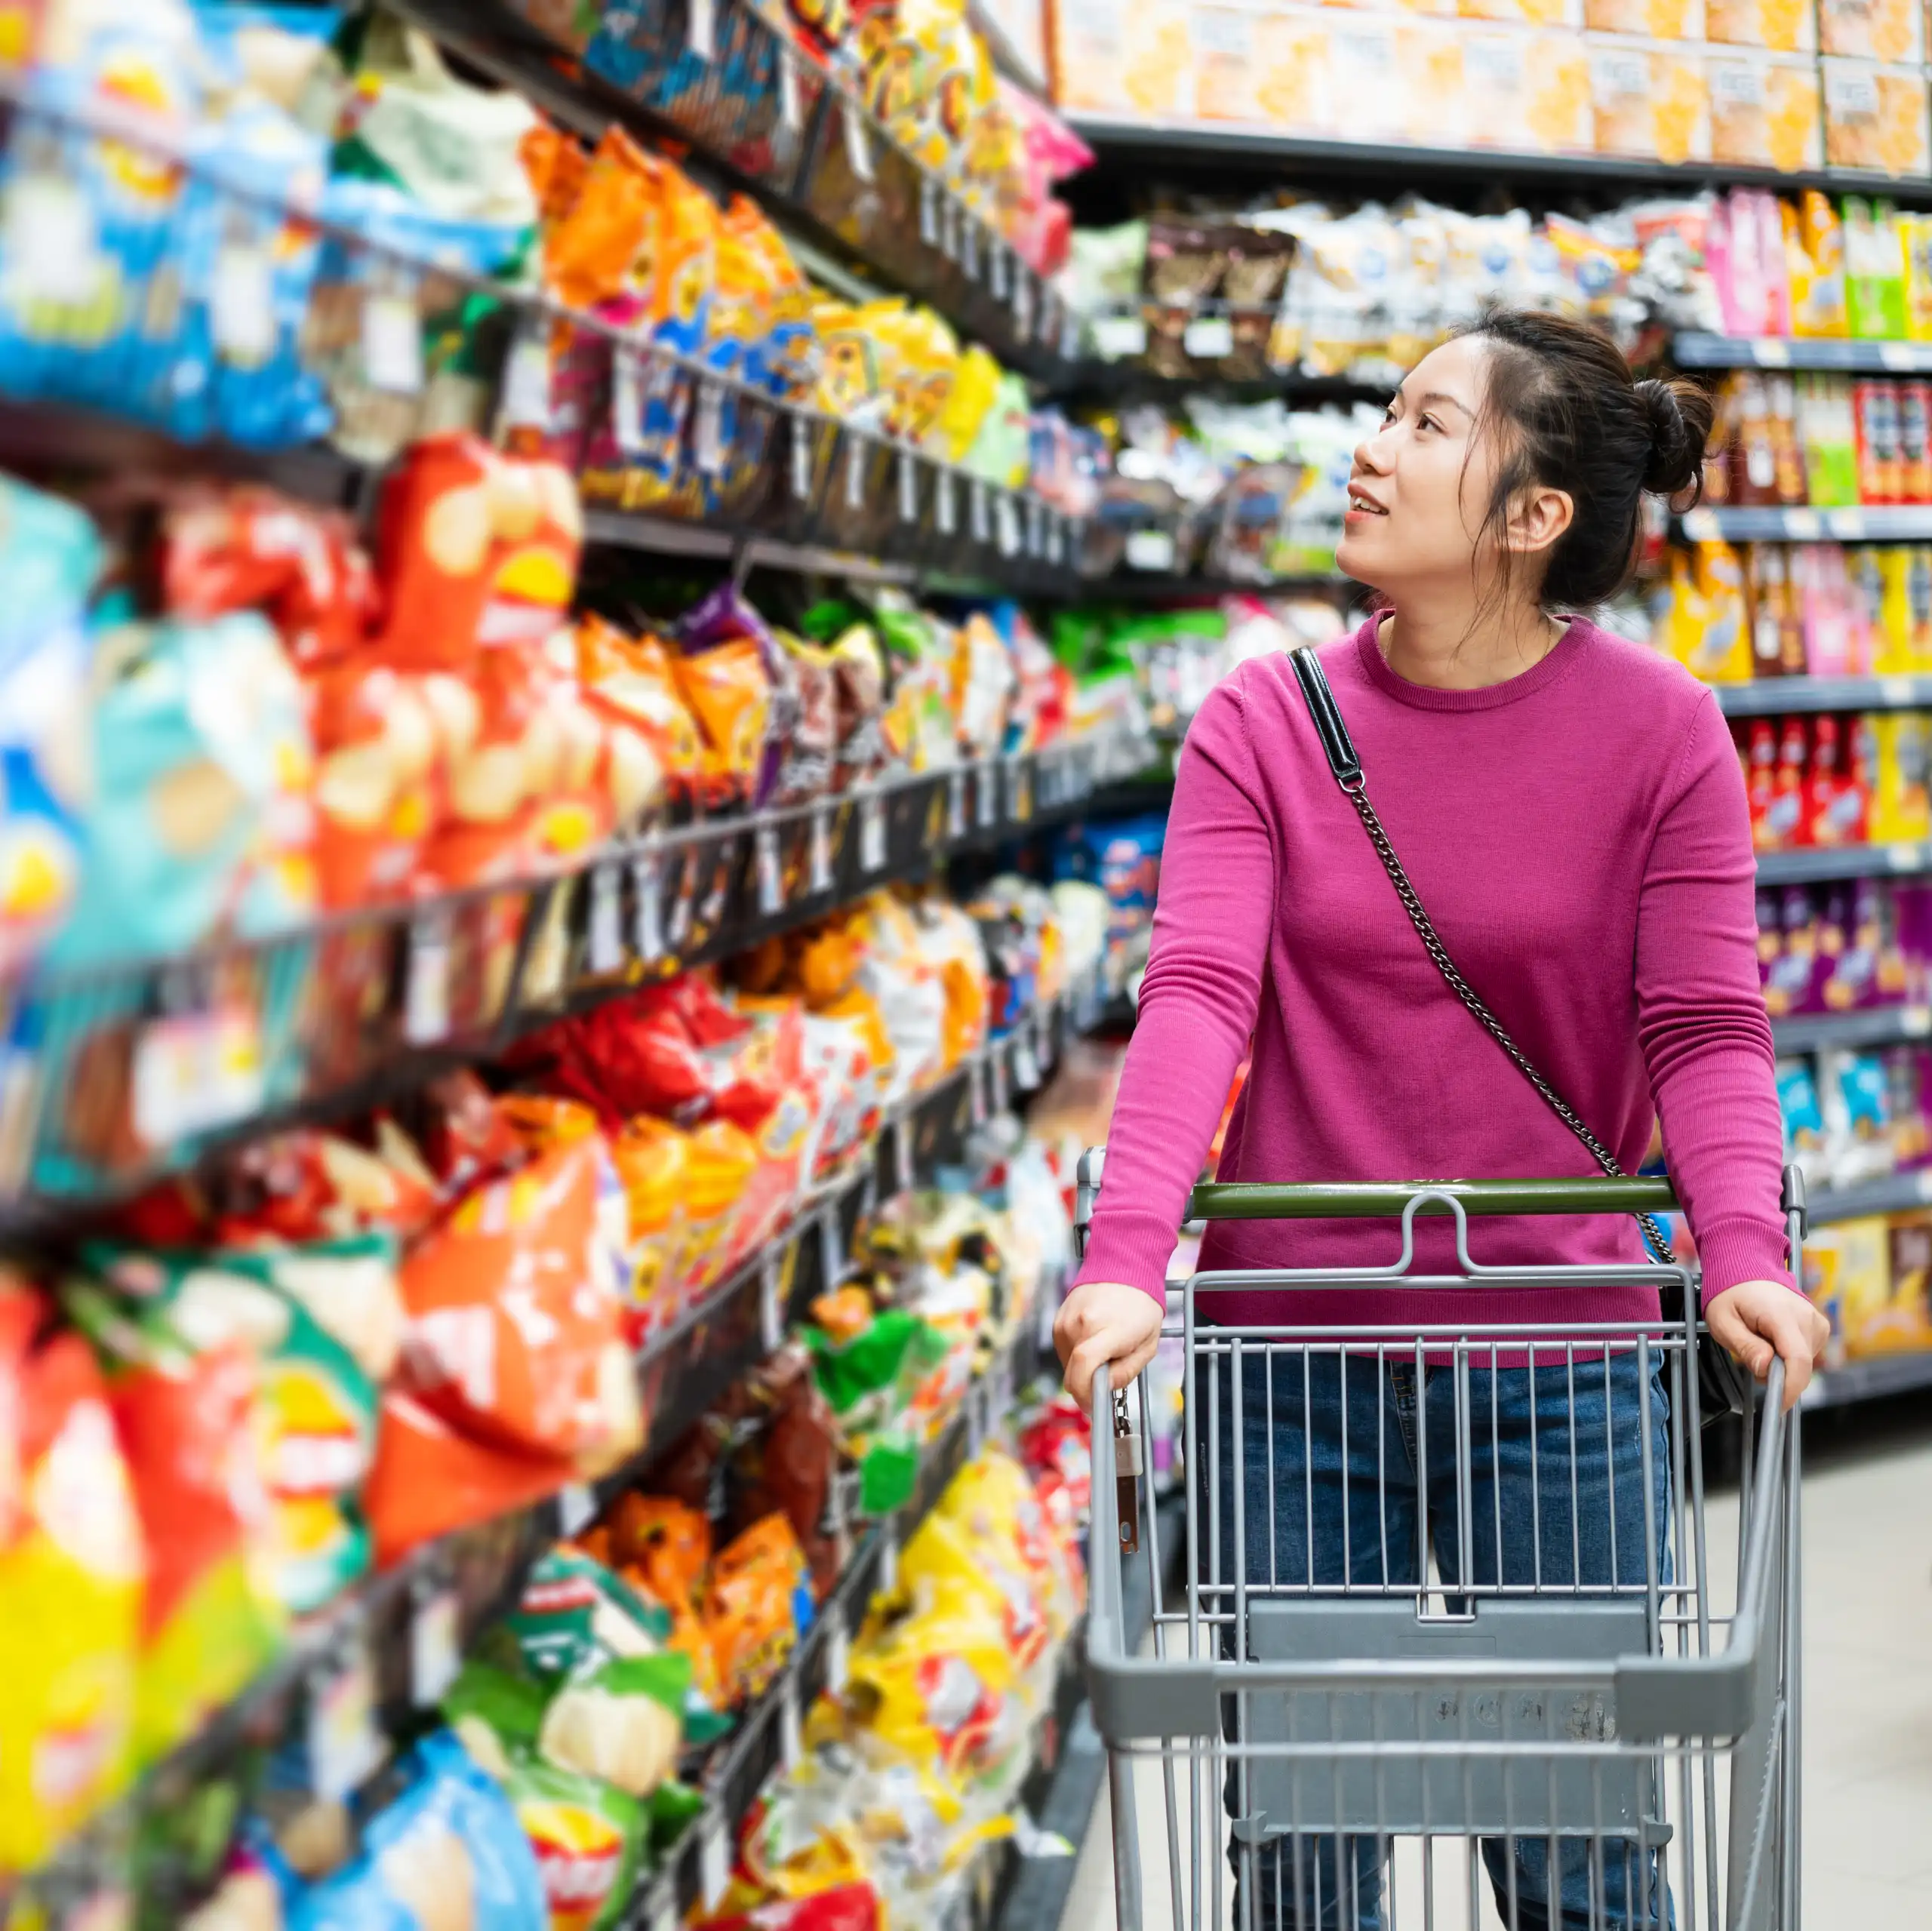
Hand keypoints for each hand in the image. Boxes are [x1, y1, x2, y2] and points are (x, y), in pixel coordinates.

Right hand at [1055, 1280, 1164, 1410]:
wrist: (1124, 1267)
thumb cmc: (1141, 1307)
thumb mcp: (1147, 1345)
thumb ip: (1125, 1372)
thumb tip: (1102, 1391)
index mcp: (1107, 1329)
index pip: (1084, 1368)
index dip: (1085, 1394)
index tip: (1094, 1407)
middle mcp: (1081, 1324)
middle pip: (1072, 1373)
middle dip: (1086, 1387)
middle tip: (1105, 1382)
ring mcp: (1066, 1320)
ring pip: (1067, 1364)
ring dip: (1082, 1368)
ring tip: (1104, 1350)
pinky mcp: (1058, 1319)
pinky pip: (1064, 1349)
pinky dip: (1076, 1354)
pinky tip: (1093, 1339)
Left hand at [1705, 1279, 1829, 1410]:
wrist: (1746, 1269)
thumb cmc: (1731, 1294)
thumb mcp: (1723, 1321)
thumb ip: (1745, 1346)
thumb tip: (1766, 1368)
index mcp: (1782, 1314)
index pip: (1798, 1360)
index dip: (1790, 1388)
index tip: (1778, 1406)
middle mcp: (1806, 1317)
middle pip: (1801, 1365)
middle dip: (1777, 1375)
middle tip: (1752, 1358)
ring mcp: (1816, 1321)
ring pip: (1804, 1362)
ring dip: (1782, 1364)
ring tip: (1759, 1341)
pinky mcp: (1819, 1326)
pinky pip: (1806, 1353)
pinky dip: (1789, 1355)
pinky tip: (1773, 1339)